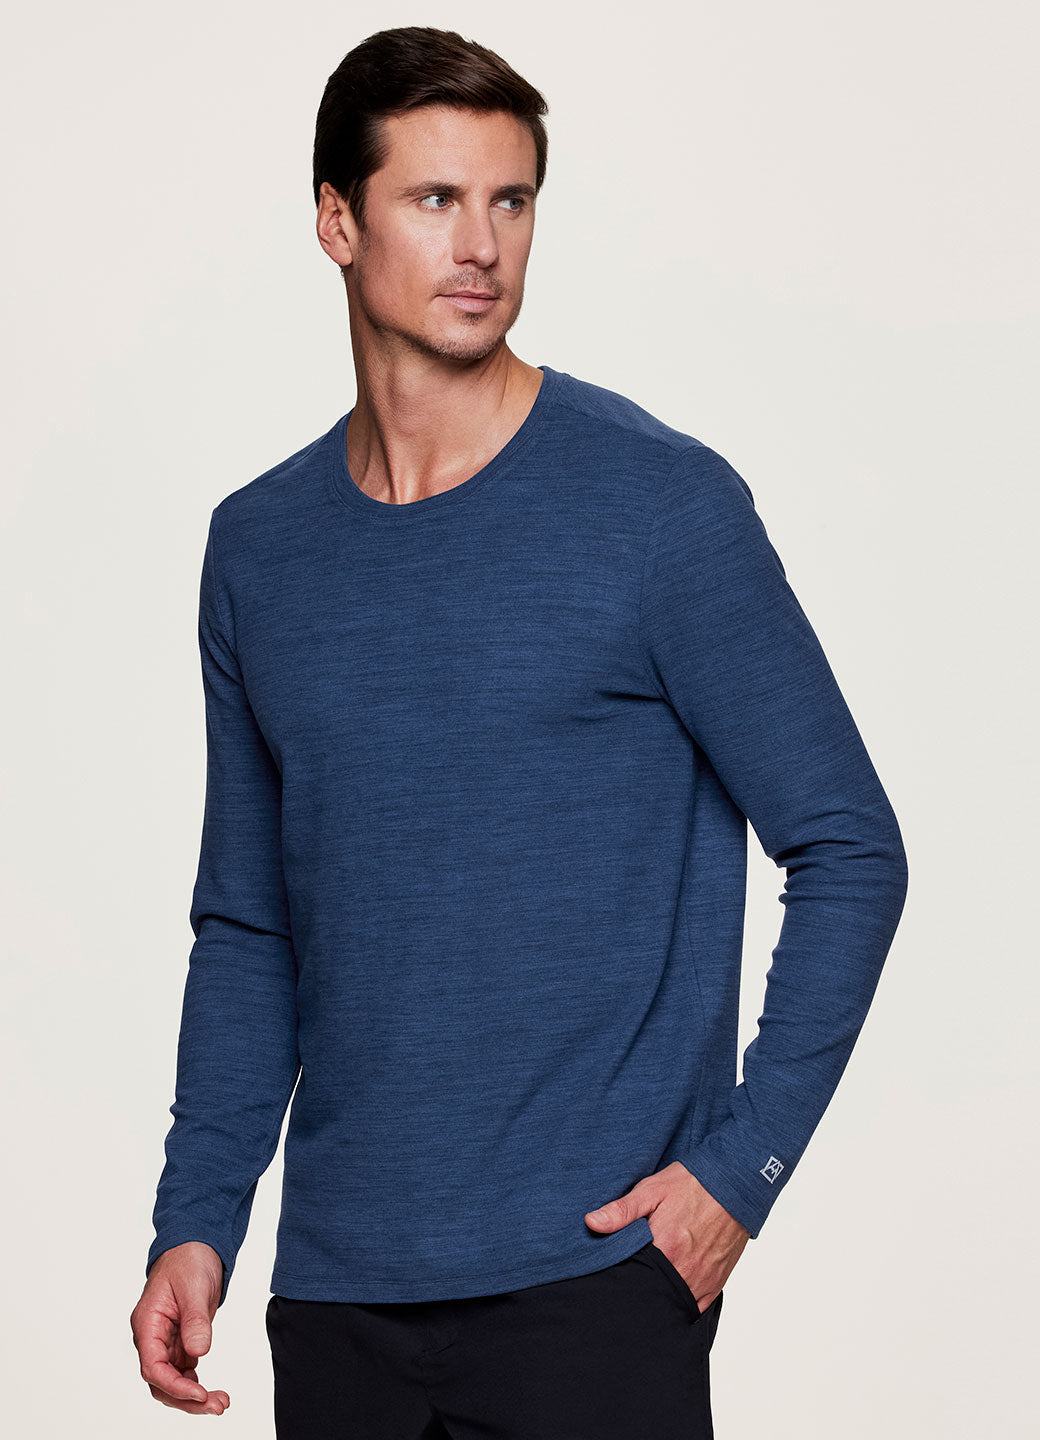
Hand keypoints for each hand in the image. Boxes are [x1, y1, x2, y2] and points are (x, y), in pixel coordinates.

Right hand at [130, 1242, 229, 1414]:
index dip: (174, 1386)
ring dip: (193, 1396)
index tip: (200, 1394)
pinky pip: (183, 1371)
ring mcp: (165, 1341)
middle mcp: (152, 1337)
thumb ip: (195, 1320)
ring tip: (220, 1402)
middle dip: (186, 1399)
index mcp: (148, 1323)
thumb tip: (198, 1352)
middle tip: (217, 1405)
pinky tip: (212, 1390)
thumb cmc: (189, 1259)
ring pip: (172, 1380)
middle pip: (161, 1381)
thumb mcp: (194, 1286)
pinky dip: (195, 1384)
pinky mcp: (180, 1341)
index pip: (153, 1366)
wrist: (196, 1244)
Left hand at [585, 1161, 748, 1310]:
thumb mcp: (652, 1189)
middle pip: (650, 1294)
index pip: (631, 1276)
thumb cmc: (692, 1184)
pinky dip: (679, 1305)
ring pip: (672, 1304)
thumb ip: (622, 1210)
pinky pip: (693, 1308)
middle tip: (626, 1282)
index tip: (609, 1274)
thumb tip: (591, 1223)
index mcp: (665, 1248)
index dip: (618, 1277)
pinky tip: (666, 1297)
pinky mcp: (715, 1285)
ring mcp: (701, 1281)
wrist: (735, 1183)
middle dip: (636, 1291)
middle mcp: (684, 1270)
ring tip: (644, 1289)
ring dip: (658, 1299)